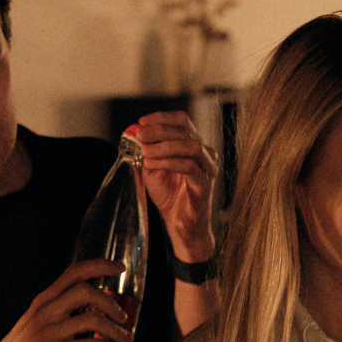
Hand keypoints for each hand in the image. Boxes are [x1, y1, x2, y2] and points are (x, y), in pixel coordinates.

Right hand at [0, 259, 133, 341]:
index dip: (100, 266)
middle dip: (111, 302)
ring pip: (92, 320)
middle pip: (85, 291)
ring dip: (116, 330)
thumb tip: (90, 312)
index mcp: (43, 300)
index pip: (73, 272)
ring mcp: (50, 332)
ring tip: (126, 340)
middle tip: (123, 317)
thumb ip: (57, 313)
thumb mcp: (34, 321)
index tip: (120, 267)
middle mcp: (46, 311)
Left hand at [134, 111, 217, 263]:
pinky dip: (169, 162)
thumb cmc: (169, 195)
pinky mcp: (204, 184)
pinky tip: (152, 165)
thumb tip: (134, 133)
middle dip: (160, 130)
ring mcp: (207, 169)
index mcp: (192, 145)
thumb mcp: (152, 168)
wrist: (179, 223)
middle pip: (186, 131)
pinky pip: (189, 167)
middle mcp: (204, 154)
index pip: (182, 121)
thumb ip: (147, 151)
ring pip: (191, 146)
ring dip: (165, 146)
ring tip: (146, 151)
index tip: (142, 122)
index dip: (163, 118)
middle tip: (140, 135)